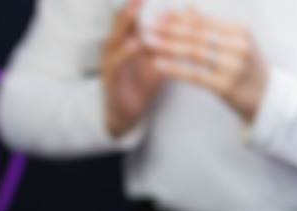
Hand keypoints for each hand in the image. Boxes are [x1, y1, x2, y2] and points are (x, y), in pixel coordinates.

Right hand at [101, 0, 163, 137]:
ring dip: (126, 23)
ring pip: (115, 37)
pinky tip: (135, 43)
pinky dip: (125, 52)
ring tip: (136, 9)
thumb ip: (167, 44)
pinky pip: (116, 62)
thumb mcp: (156, 60)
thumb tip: (187, 28)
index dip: (140, 2)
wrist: (125, 113)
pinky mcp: (109, 78)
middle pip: (121, 20)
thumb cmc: (141, 84)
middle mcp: (114, 46)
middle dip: (132, 5)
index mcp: (125, 40)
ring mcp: (109, 61)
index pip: (133, 16)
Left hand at [148, 8, 268, 122]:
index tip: (158, 14)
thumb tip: (188, 7)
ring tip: (148, 42)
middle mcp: (239, 47)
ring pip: (194, 53)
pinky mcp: (226, 87)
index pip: (204, 20)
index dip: (179, 17)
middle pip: (197, 35)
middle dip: (169, 29)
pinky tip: (158, 64)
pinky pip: (195, 75)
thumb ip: (213, 25)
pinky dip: (175, 68)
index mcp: (240, 31)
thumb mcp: (237, 42)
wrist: (267, 98)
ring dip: (168, 46)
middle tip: (148, 26)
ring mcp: (233, 67)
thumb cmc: (248, 67)